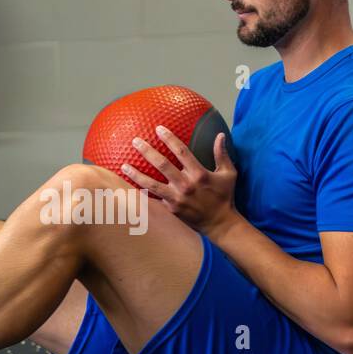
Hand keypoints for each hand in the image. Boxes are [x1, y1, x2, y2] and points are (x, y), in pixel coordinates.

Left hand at [122, 126, 238, 235]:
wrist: (220, 224)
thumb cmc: (224, 197)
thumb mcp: (229, 174)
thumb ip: (222, 154)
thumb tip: (220, 135)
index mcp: (199, 174)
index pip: (181, 151)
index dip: (169, 139)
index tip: (158, 129)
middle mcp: (186, 185)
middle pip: (162, 165)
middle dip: (147, 151)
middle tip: (135, 141)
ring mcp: (177, 199)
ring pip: (151, 184)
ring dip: (136, 174)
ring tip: (124, 165)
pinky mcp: (171, 210)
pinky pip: (153, 200)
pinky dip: (140, 194)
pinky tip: (127, 189)